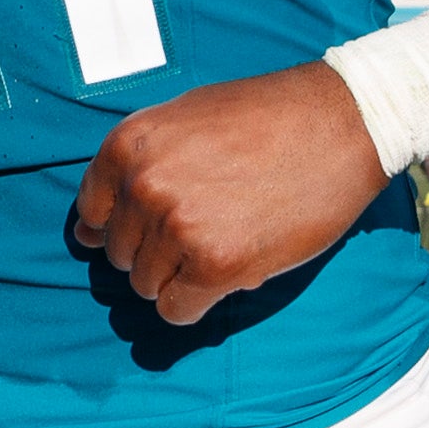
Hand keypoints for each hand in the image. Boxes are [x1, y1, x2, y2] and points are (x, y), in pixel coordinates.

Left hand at [71, 65, 391, 326]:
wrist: (340, 123)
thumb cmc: (266, 117)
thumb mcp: (184, 118)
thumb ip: (137, 167)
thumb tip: (88, 232)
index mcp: (129, 145)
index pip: (91, 213)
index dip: (122, 225)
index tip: (152, 225)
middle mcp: (144, 185)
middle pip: (120, 254)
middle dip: (155, 250)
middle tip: (205, 226)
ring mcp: (177, 226)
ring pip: (146, 285)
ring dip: (179, 276)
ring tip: (224, 240)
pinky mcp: (215, 264)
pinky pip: (176, 310)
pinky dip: (196, 302)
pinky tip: (229, 271)